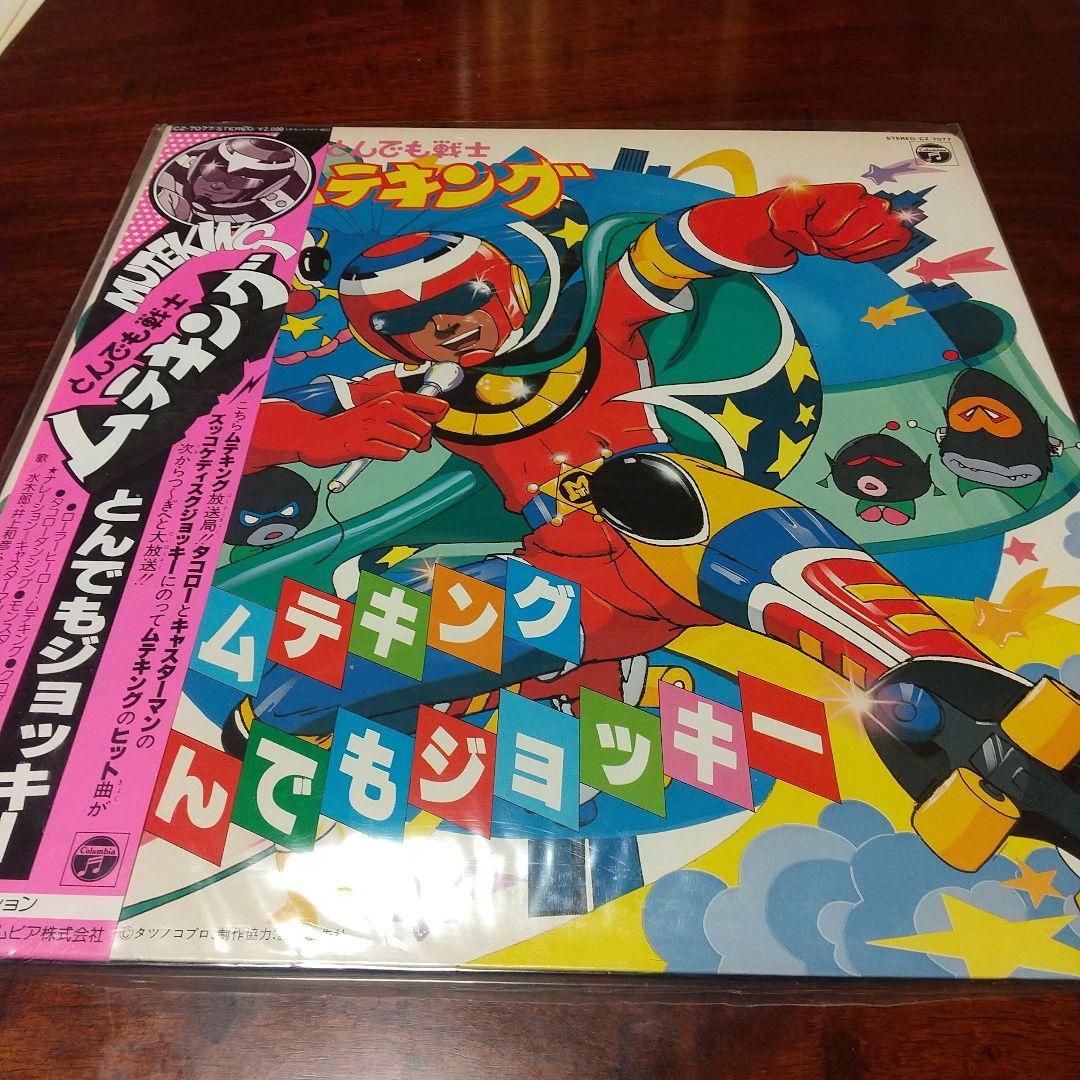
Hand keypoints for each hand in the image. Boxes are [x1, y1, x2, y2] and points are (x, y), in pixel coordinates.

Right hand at [340, 375, 449, 460]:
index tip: (426, 424)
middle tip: (401, 441)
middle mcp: (385, 407)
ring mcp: (372, 425)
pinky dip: (389, 455)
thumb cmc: (354, 426)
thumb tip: (430, 434)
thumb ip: (409, 418)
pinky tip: (376, 450)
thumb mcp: (381, 413)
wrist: (316, 434)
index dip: (438, 418)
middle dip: (419, 441)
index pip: (436, 406)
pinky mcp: (361, 444)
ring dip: (401, 448)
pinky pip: (395, 454)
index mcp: (393, 397)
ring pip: (411, 443)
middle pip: (425, 429)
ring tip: (384, 444)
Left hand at [767, 182, 910, 262]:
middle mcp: (868, 199)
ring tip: (838, 238)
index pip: (827, 228)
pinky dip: (867, 254)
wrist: (814, 217)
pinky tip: (853, 249)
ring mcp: (884, 214)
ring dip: (846, 251)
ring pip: (865, 246)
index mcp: (845, 191)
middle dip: (829, 244)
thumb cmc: (799, 213)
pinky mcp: (894, 228)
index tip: (813, 224)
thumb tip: (811, 247)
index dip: (815, 232)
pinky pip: (894, 243)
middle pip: (846, 240)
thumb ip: (788, 227)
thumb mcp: (782, 214)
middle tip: (826, 234)